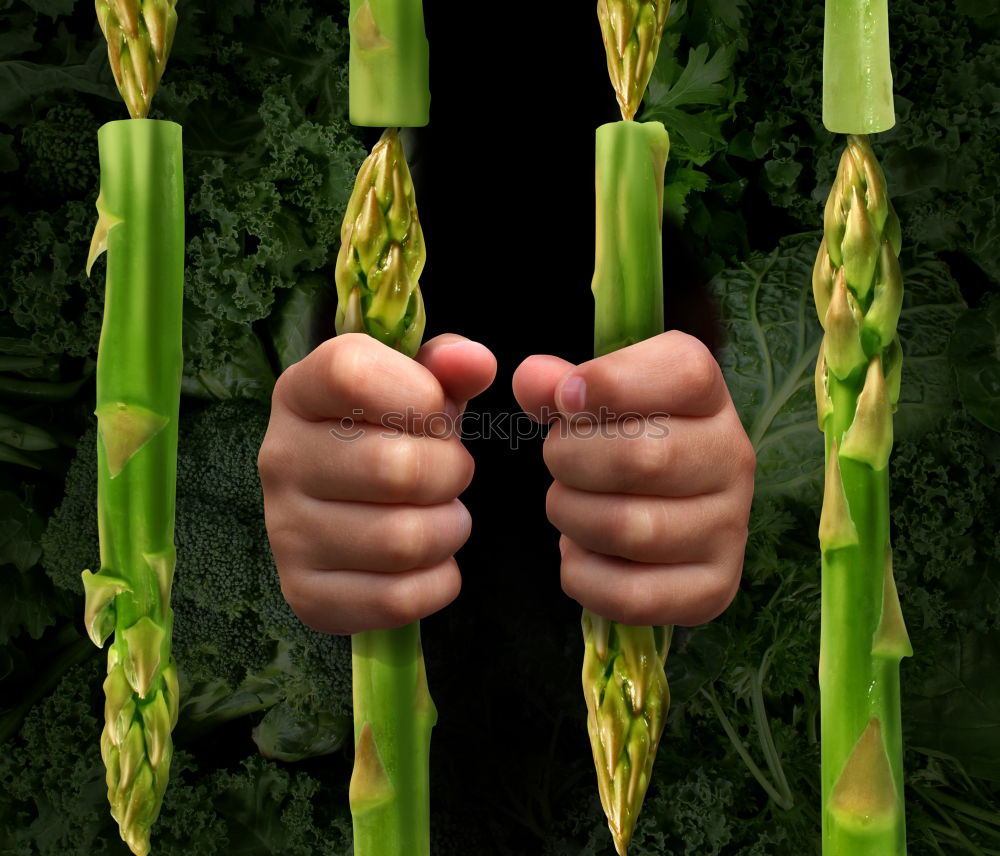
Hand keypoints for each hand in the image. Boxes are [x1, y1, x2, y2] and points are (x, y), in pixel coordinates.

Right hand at [258, 333, 496, 633]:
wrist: (350, 501)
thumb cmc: (390, 431)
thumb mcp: (417, 385)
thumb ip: (449, 364)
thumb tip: (475, 362)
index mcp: (299, 392)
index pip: (350, 373)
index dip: (419, 392)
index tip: (437, 410)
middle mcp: (279, 459)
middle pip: (397, 469)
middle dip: (451, 471)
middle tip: (450, 473)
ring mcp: (285, 532)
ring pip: (404, 542)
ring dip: (450, 528)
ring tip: (442, 514)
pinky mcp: (305, 594)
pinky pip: (400, 599)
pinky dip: (438, 581)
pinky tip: (427, 560)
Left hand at [513, 331, 754, 625]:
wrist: (672, 509)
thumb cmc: (626, 442)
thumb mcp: (595, 403)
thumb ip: (557, 387)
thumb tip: (532, 379)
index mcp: (708, 397)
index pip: (685, 373)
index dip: (612, 382)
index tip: (566, 398)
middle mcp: (732, 459)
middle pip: (643, 457)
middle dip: (571, 459)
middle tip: (558, 461)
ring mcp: (729, 528)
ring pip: (629, 529)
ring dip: (572, 516)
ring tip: (569, 506)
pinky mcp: (714, 588)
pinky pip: (631, 595)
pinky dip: (583, 574)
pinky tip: (582, 553)